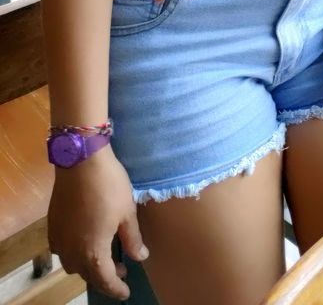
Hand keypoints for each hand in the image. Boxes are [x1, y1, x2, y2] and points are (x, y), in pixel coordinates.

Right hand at [48, 146, 149, 300]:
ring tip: (104, 257)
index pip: (105, 280)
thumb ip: (132, 238)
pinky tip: (85, 242)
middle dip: (104, 278)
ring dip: (88, 266)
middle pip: (87, 275)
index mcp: (93, 252)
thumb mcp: (127, 212)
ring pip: (73, 264)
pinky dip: (75, 253)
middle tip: (120, 272)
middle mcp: (72, 252)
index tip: (126, 292)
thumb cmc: (109, 186)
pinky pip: (62, 250)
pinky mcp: (52, 227)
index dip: (116, 289)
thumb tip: (140, 257)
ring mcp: (59, 240)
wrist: (80, 162)